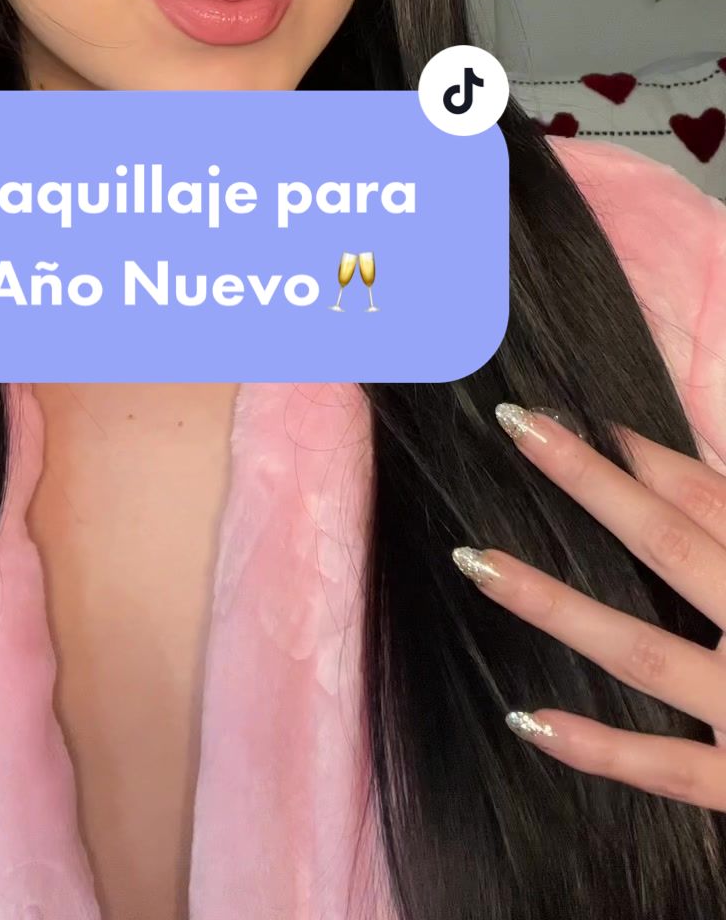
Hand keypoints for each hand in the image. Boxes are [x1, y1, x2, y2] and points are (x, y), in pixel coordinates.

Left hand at [452, 403, 725, 808]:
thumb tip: (719, 464)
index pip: (711, 497)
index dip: (644, 453)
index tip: (578, 412)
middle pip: (669, 543)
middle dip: (592, 482)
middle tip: (518, 424)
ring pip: (644, 651)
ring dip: (557, 606)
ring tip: (479, 564)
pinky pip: (668, 770)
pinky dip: (599, 750)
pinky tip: (528, 717)